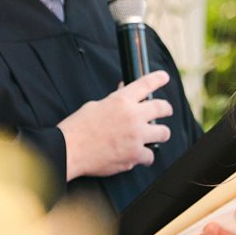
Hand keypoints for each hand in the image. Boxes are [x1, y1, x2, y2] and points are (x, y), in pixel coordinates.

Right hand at [57, 71, 173, 179]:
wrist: (69, 150)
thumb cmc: (77, 128)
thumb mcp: (95, 106)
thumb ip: (114, 100)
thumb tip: (123, 91)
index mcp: (121, 100)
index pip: (146, 84)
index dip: (158, 78)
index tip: (164, 77)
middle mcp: (133, 116)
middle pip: (163, 108)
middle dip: (166, 109)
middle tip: (166, 111)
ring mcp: (136, 136)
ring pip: (164, 133)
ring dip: (159, 134)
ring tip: (154, 136)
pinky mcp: (134, 155)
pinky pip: (150, 156)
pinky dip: (144, 157)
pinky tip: (138, 156)